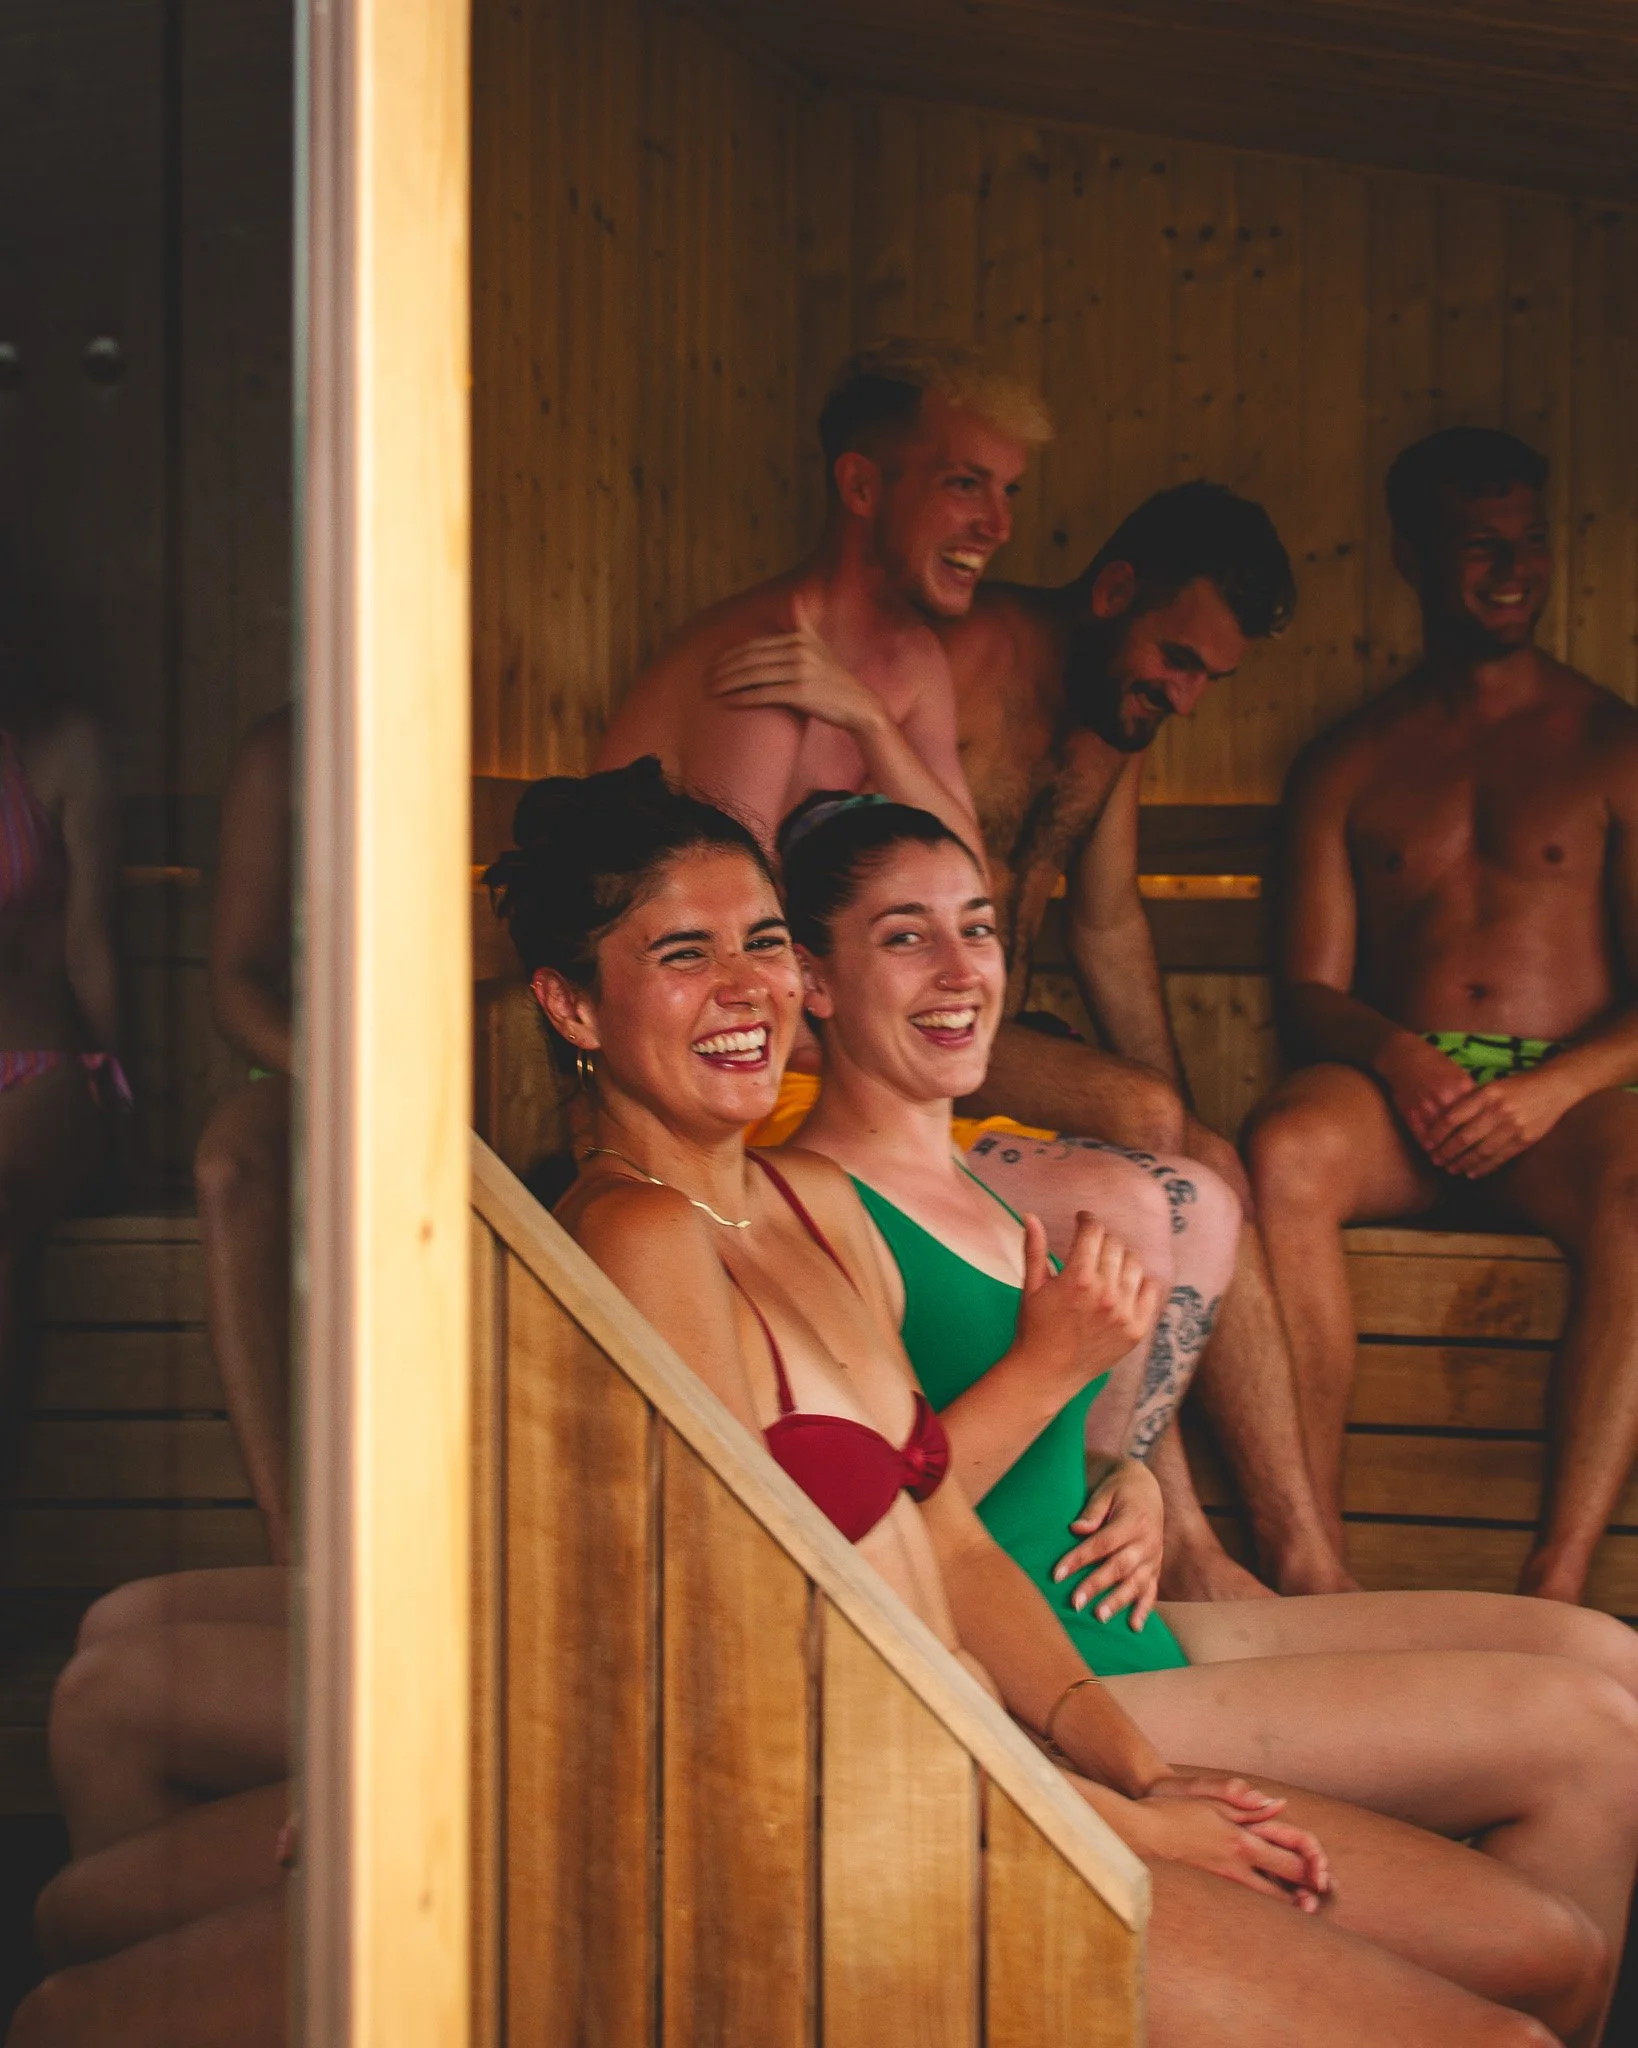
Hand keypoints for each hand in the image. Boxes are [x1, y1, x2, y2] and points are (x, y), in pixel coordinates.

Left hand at [708, 592, 882, 736]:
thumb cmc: (832, 677)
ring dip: (729, 683)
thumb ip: (803, 622)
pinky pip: (764, 693)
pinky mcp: (801, 692)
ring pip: (754, 675)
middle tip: (706, 679)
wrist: (858, 704)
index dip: (731, 655)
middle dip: (724, 669)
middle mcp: (799, 651)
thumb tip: (796, 597)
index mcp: (799, 638)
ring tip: (712, 691)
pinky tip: (730, 701)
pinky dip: (744, 697)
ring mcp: (801, 671)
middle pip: (751, 659)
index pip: (755, 646)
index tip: (713, 664)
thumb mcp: (819, 644)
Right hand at [1012, 1211, 1163, 1408]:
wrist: (1047, 1373)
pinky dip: (1139, 1282)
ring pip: (1134, 1264)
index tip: (1083, 1221)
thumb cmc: (1035, 1327)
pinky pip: (1150, 1290)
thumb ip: (1034, 1248)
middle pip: (1114, 1245)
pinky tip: (1123, 1285)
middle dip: (1101, 1240)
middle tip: (1091, 1248)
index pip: (1093, 1232)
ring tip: (1107, 1266)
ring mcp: (1124, 1313)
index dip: (1087, 1220)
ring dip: (1120, 1259)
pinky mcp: (1136, 1329)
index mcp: (1078, 1279)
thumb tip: (1030, 1215)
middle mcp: (1105, 1294)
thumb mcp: (1032, 1286)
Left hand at [1053, 1458, 1162, 1628]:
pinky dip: (1144, 1609)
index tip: (1057, 1574)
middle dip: (1096, 1586)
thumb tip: (1076, 1529)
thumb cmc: (1120, 1489)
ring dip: (1117, 1602)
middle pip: (1119, 1567)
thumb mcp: (1105, 1491)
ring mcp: (1154, 1558)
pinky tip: (1134, 1627)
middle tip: (1075, 1602)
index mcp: (1133, 1522)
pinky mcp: (1155, 1568)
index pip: (1102, 1544)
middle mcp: (1147, 1542)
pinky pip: (1151, 1591)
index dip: (1079, 1559)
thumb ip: (1092, 1511)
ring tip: (1099, 1617)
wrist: (1147, 1487)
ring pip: (1135, 1583)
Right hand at [1133, 1773, 1328, 1909]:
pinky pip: (1248, 1899)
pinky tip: (1269, 1901)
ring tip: (1304, 1905)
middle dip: (1307, 1890)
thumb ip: (1247, 1803)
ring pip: (1268, 1900)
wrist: (1142, 1833)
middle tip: (1322, 1893)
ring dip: (1289, 1903)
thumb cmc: (1175, 1810)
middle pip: (1285, 1885)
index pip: (1290, 1858)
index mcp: (1242, 1840)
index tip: (1324, 1872)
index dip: (1313, 1866)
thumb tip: (1278, 1804)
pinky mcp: (1214, 1886)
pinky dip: (1265, 1902)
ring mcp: (1226, 1880)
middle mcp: (1238, 1865)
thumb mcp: (1212, 1799)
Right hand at [1372, 1031, 1477, 1154]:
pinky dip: (1428, 1147)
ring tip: (1451, 1166)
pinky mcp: (1411, 1112)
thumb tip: (1484, 1111)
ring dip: (1446, 1154)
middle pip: (1461, 1131)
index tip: (1490, 1147)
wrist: (1402, 1055)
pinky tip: (1432, 1154)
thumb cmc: (1433, 1061)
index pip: (1478, 1117)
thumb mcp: (1457, 1072)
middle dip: (1466, 1151)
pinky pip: (1422, 1135)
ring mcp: (1427, 1107)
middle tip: (1471, 1164)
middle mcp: (1446, 1099)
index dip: (1484, 1135)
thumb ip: (1469, 1092)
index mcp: (1462, 1087)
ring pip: (1441, 1138)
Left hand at [1421, 1065, 1578, 1177]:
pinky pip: (1500, 1158)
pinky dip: (1484, 1167)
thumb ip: (1471, 1102)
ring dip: (1463, 1163)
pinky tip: (1471, 1173)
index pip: (1453, 1117)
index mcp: (1486, 1094)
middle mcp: (1498, 1111)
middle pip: (1464, 1137)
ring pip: (1481, 1151)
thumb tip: (1443, 1122)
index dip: (1437, 1133)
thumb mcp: (1492, 1086)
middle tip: (1435, 1160)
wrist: (1554, 1087)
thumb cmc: (1518, 1085)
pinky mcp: (1525, 1140)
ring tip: (1450, 1169)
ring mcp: (1513, 1127)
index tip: (1427, 1143)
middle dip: (1446, 1152)